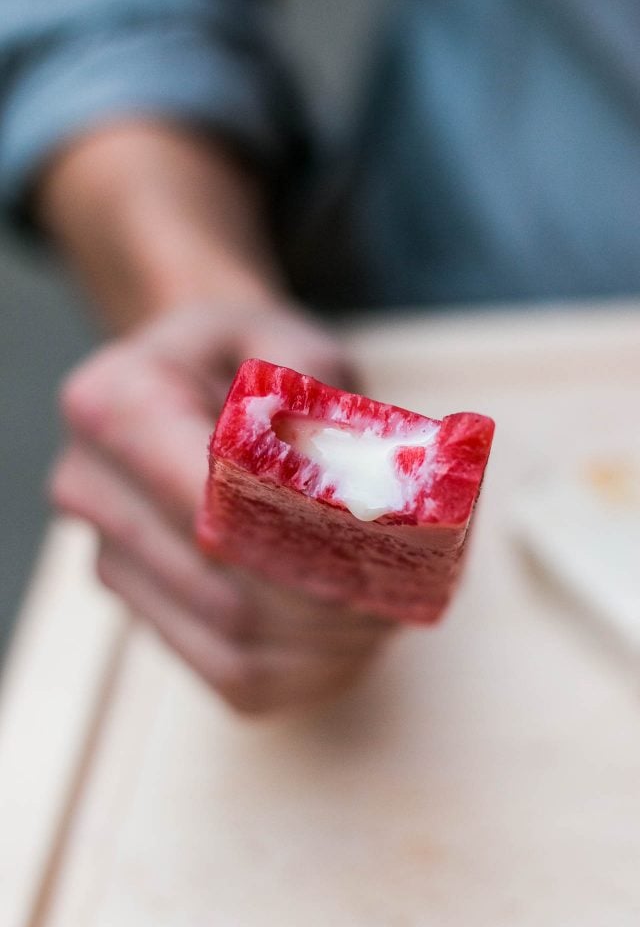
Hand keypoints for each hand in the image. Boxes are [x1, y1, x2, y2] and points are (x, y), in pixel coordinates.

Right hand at [50, 301, 392, 712]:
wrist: (178, 375)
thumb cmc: (238, 350)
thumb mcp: (281, 333)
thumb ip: (313, 390)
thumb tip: (361, 482)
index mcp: (114, 404)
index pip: (207, 498)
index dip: (295, 537)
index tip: (374, 549)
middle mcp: (92, 487)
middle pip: (220, 581)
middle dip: (322, 598)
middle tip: (403, 590)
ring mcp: (109, 556)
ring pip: (227, 637)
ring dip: (321, 641)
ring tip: (389, 615)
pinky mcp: (139, 605)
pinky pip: (223, 670)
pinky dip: (299, 670)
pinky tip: (349, 643)